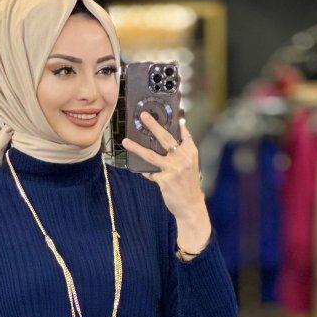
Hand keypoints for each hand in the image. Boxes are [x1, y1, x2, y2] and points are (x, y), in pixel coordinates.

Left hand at [121, 112, 211, 253]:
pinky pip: (149, 172)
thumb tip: (179, 127)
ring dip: (136, 147)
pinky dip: (144, 171)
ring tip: (126, 141)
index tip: (166, 110)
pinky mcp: (164, 180)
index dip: (175, 121)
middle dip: (153, 125)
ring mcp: (173, 169)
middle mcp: (182, 158)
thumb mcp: (191, 164)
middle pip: (165, 138)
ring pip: (151, 155)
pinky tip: (136, 168)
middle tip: (143, 116)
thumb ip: (184, 147)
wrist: (190, 205)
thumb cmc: (188, 183)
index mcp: (190, 152)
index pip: (183, 133)